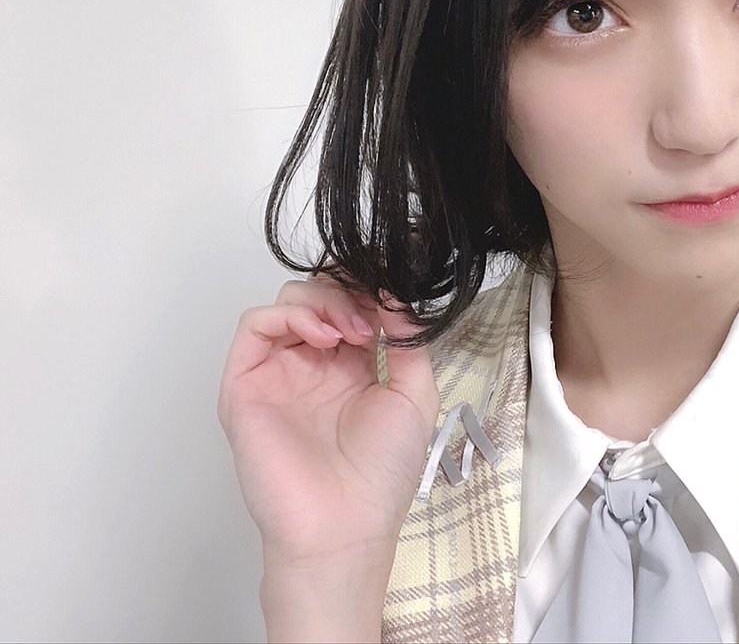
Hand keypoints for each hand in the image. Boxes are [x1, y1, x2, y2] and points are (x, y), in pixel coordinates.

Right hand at [217, 277, 439, 561]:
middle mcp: (313, 365)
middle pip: (320, 294)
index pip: (354, 304)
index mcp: (353, 367)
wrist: (344, 523)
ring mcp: (279, 372)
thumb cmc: (382, 473)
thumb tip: (398, 298)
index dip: (372, 288)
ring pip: (288, 302)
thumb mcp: (416, 396)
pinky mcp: (247, 384)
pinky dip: (289, 314)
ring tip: (351, 331)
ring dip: (323, 299)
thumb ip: (410, 342)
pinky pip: (255, 325)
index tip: (393, 290)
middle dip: (350, 290)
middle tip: (372, 314)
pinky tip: (324, 335)